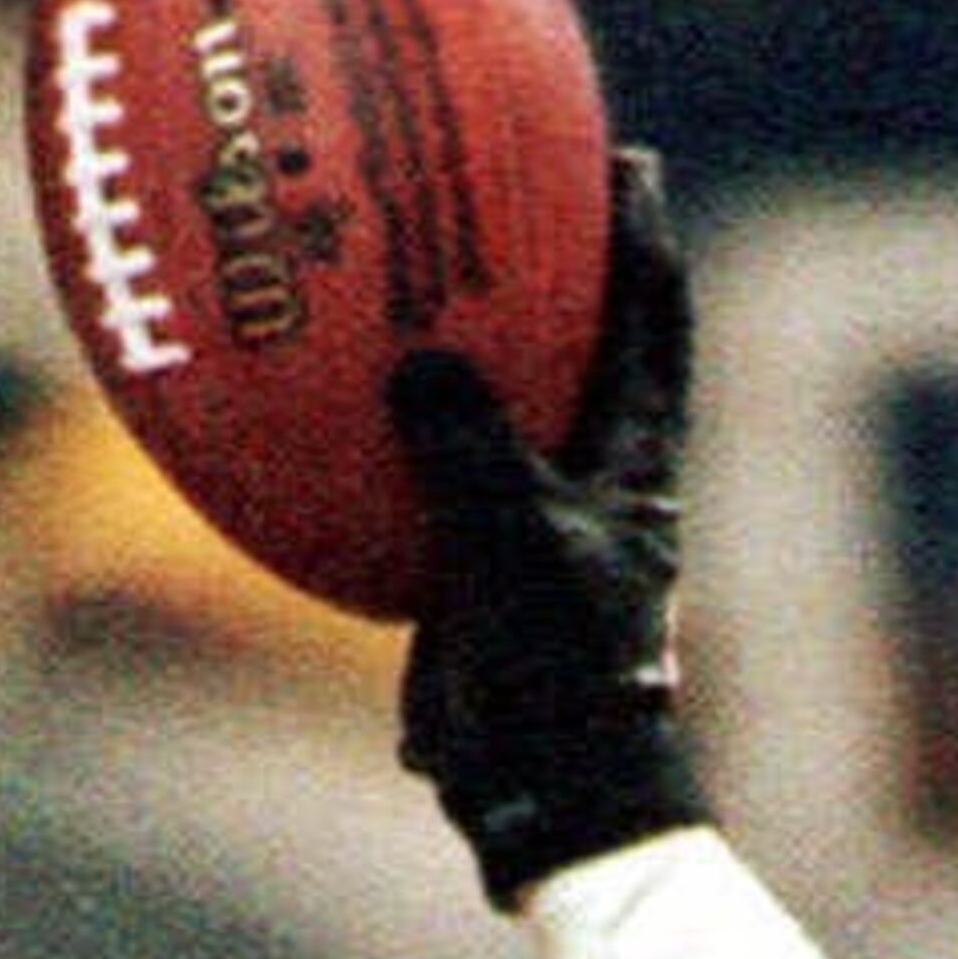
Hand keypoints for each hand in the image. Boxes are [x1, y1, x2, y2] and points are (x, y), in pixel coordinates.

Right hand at [393, 146, 696, 899]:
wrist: (539, 796)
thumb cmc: (559, 679)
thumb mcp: (517, 550)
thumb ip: (474, 454)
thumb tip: (422, 366)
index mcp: (632, 468)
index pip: (649, 328)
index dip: (641, 243)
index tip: (627, 162)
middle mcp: (585, 483)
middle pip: (573, 342)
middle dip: (550, 261)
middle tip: (518, 170)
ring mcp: (522, 523)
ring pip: (487, 408)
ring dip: (451, 339)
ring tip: (403, 252)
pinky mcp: (462, 566)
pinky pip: (409, 477)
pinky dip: (370, 434)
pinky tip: (308, 392)